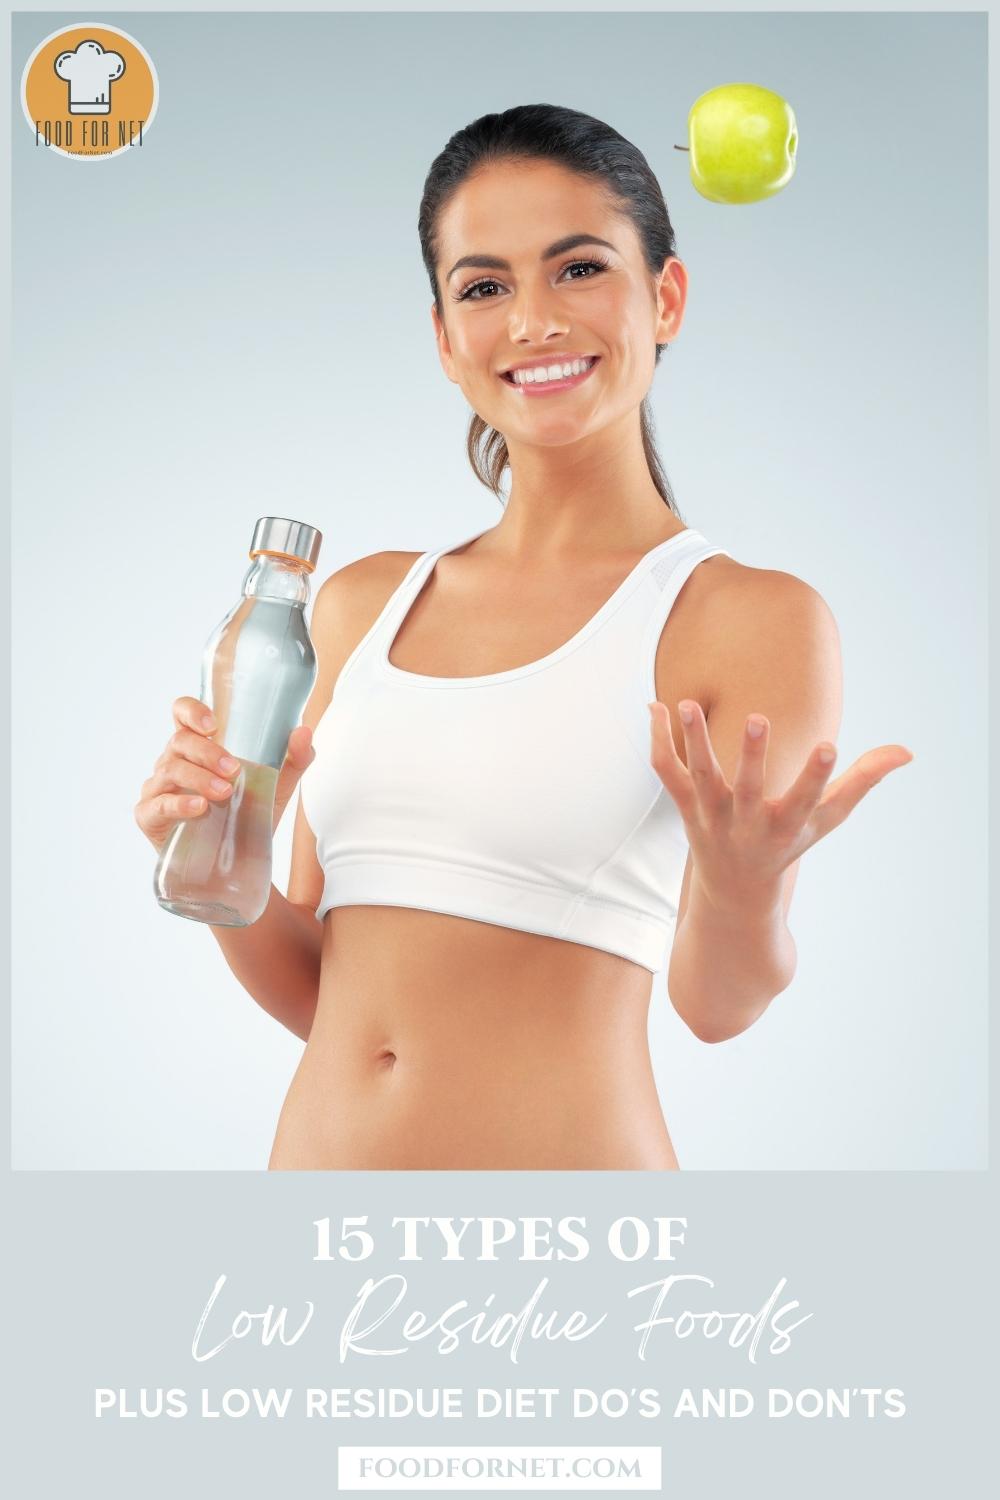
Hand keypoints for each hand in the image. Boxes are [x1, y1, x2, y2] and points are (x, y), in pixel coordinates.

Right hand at [134, 696, 315, 851]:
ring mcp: (158, 788)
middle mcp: (173, 762)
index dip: (191, 711)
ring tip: (225, 792)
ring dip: (199, 778)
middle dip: (207, 752)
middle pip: (180, 741)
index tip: (212, 724)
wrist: (237, 864)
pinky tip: (200, 808)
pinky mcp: (149, 817)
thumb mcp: (277, 786)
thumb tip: (303, 731)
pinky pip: (158, 805)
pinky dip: (179, 804)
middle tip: (234, 770)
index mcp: (198, 747)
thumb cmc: (249, 815)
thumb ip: (294, 758)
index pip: (182, 713)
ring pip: (170, 770)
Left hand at [648, 699, 913, 914]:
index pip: (806, 800)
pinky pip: (667, 773)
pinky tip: (656, 707)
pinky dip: (659, 741)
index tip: (828, 746)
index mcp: (787, 825)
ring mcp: (712, 815)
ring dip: (694, 740)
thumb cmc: (789, 842)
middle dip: (753, 757)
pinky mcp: (685, 807)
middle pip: (748, 789)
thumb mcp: (828, 818)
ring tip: (688, 703)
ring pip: (699, 777)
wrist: (735, 890)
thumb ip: (863, 780)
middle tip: (757, 719)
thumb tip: (907, 751)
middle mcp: (747, 822)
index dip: (817, 775)